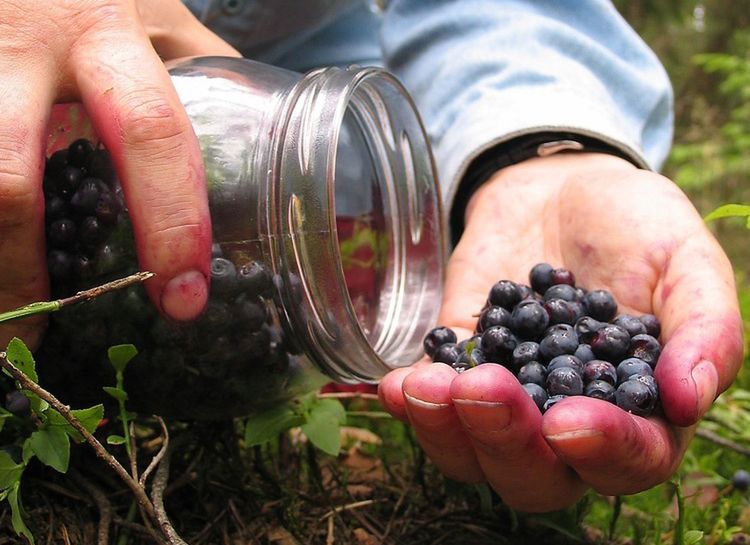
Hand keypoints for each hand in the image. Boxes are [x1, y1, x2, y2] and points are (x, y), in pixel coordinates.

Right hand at [0, 0, 239, 347]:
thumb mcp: (155, 15)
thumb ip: (200, 71)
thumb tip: (264, 146)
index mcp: (104, 36)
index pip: (148, 135)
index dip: (168, 222)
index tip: (182, 299)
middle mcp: (21, 52)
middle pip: (9, 185)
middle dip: (18, 275)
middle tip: (34, 342)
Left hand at [378, 152, 743, 511]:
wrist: (562, 187)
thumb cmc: (636, 225)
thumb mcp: (686, 261)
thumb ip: (705, 328)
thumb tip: (687, 400)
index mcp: (640, 408)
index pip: (632, 459)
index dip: (604, 452)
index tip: (569, 422)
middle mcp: (570, 417)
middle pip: (539, 475)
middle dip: (506, 445)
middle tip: (485, 391)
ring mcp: (510, 398)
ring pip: (474, 452)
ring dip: (447, 431)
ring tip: (427, 386)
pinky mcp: (463, 367)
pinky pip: (434, 404)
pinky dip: (412, 402)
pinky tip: (397, 383)